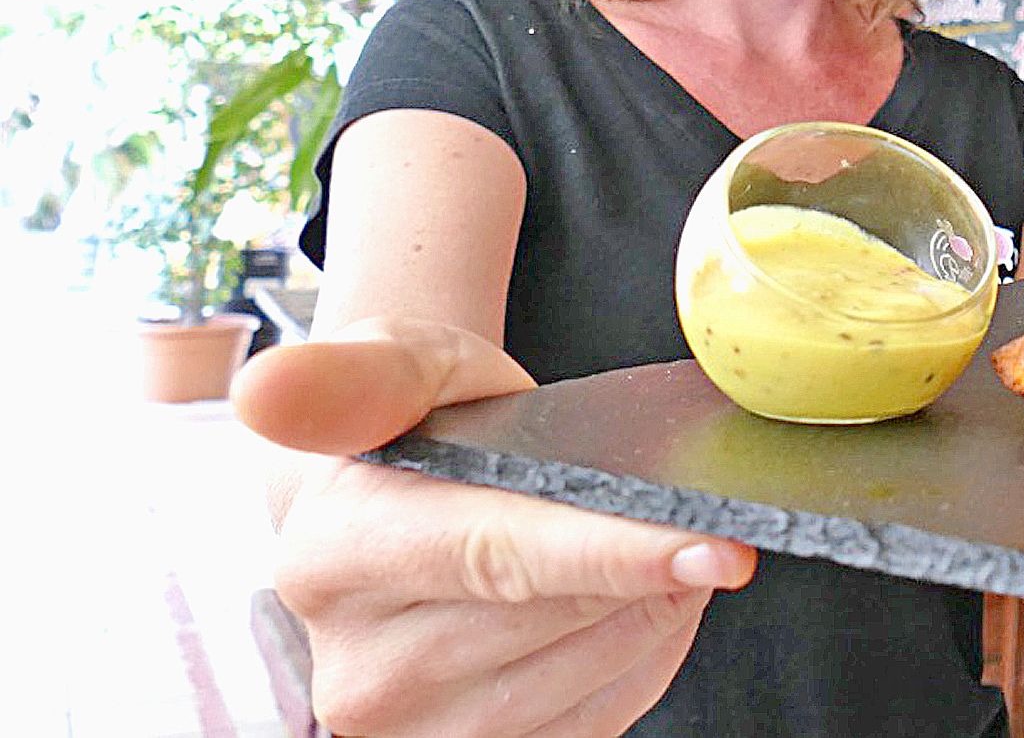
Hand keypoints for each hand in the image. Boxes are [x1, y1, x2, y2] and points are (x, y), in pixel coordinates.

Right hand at [234, 317, 757, 737]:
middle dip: (651, 567)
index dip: (614, 553)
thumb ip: (350, 378)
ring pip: (589, 677)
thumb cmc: (414, 422)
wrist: (399, 498)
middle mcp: (360, 665)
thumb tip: (269, 390)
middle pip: (559, 620)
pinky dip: (643, 657)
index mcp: (334, 556)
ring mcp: (411, 727)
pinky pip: (597, 718)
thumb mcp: (392, 362)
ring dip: (657, 612)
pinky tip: (644, 602)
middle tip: (701, 515)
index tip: (713, 545)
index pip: (500, 559)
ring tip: (673, 549)